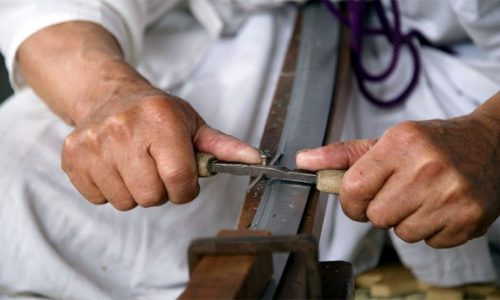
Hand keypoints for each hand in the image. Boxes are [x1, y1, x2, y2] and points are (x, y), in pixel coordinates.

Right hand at [62, 87, 260, 209]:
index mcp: (160, 120)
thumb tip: (256, 160)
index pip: (180, 179)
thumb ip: (223, 147)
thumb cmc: (157, 113)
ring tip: (135, 166)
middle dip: (161, 190)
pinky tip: (115, 167)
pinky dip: (111, 190)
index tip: (183, 180)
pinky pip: (99, 199)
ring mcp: (94, 142)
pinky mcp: (73, 156)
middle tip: (157, 170)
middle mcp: (124, 128)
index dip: (186, 189)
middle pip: (151, 196)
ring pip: (125, 202)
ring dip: (136, 191)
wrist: (109, 95)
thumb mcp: (192, 124)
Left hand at [297, 115, 499, 247]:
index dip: (351, 200)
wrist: (492, 145)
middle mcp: (428, 168)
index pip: (354, 187)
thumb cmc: (433, 143)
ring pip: (401, 233)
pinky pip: (429, 242)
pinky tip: (441, 206)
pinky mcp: (470, 219)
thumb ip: (343, 155)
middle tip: (398, 193)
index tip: (359, 197)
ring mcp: (452, 195)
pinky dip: (430, 229)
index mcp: (402, 143)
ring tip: (423, 197)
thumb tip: (303, 161)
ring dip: (405, 221)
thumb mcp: (388, 140)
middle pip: (376, 216)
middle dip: (380, 209)